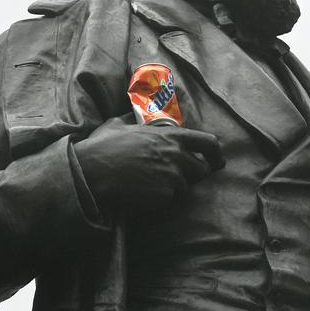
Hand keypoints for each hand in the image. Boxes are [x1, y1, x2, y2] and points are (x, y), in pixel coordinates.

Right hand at [73, 116, 224, 209]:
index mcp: (170, 136)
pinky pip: (168, 200)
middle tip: (172, 176)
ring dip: (171, 186)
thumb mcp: (119, 124)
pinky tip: (140, 192)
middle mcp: (176, 156)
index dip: (216, 154)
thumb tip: (134, 110)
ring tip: (147, 182)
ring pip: (183, 187)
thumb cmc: (103, 147)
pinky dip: (158, 198)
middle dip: (190, 174)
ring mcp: (171, 177)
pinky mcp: (163, 196)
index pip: (208, 143)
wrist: (92, 172)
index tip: (217, 162)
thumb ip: (134, 118)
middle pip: (200, 170)